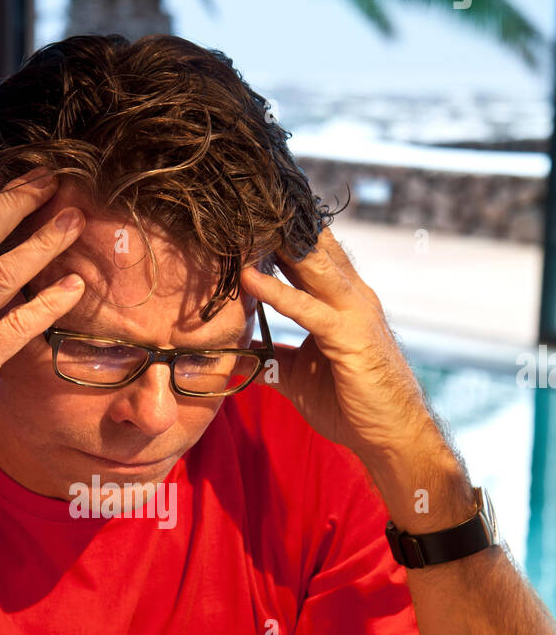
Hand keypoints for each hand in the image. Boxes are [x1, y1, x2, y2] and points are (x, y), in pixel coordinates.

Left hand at [241, 228, 439, 471]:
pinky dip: (277, 292)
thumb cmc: (353, 406)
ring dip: (276, 244)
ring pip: (311, 267)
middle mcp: (353, 296)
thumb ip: (276, 359)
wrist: (392, 436)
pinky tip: (249, 279)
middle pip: (312, 248)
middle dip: (279, 224)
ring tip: (242, 222)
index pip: (312, 255)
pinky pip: (307, 309)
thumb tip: (243, 356)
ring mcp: (354, 312)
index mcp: (344, 300)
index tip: (252, 211)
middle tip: (244, 198)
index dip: (284, 233)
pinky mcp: (348, 336)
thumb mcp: (302, 377)